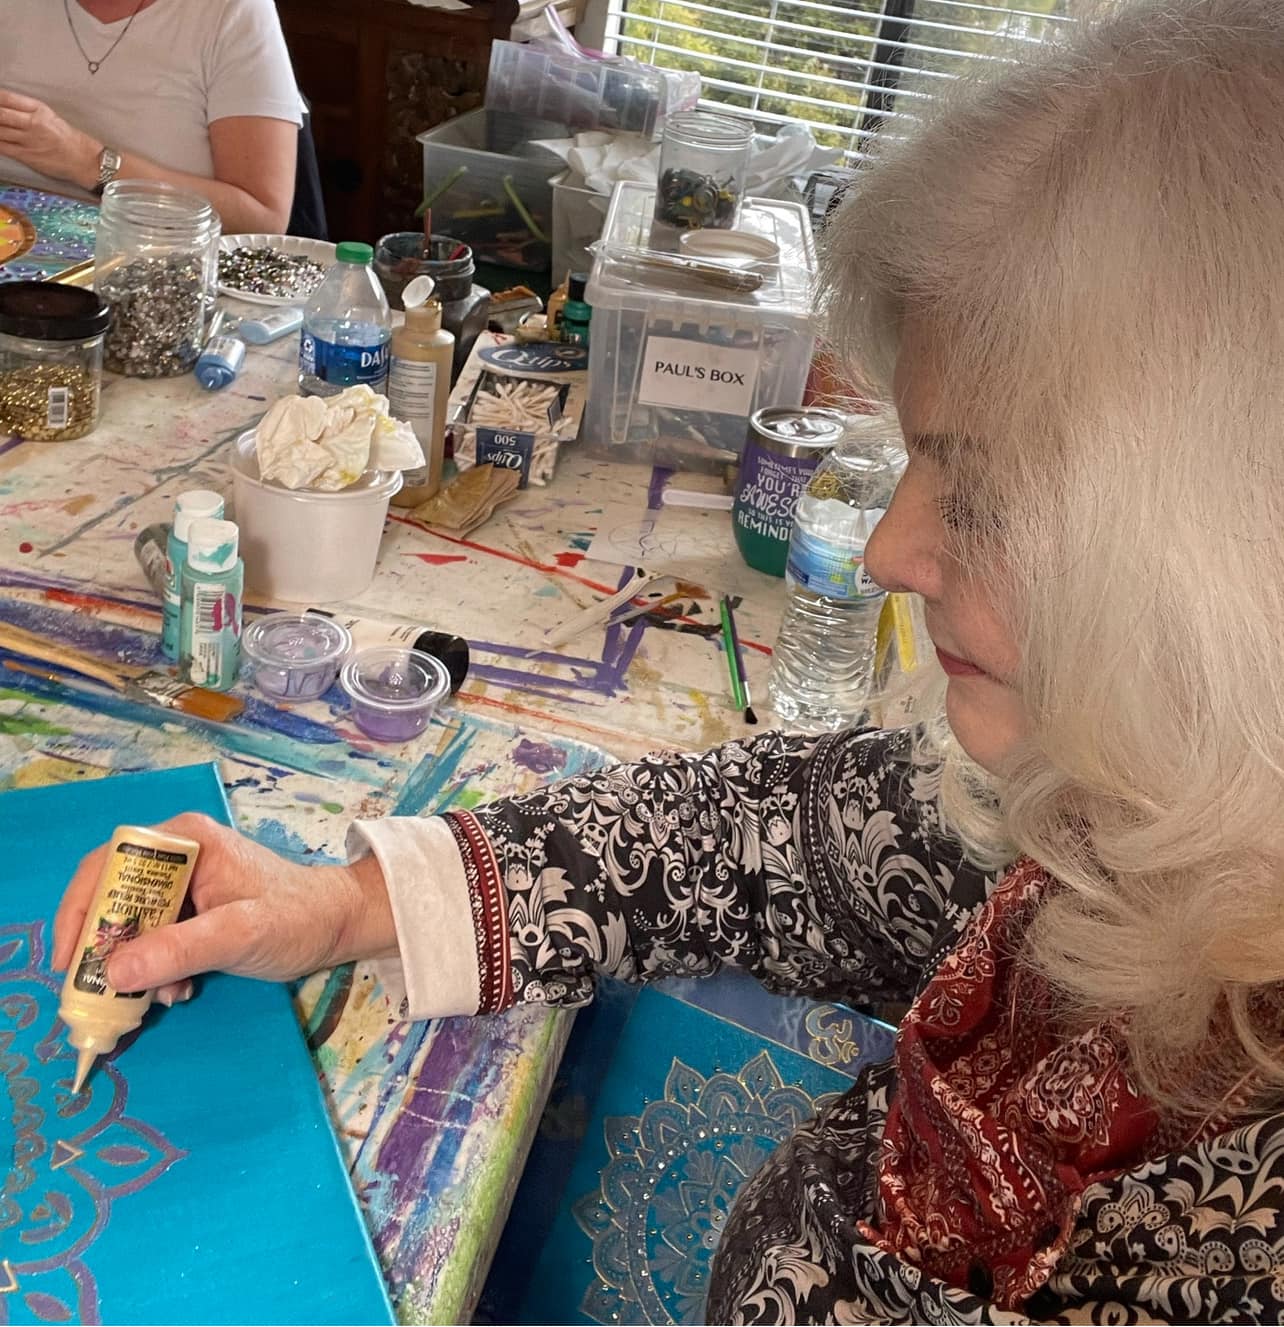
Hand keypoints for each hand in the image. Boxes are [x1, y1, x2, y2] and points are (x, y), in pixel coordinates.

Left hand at [0, 90, 101, 190]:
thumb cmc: (68, 138)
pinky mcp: (27, 156)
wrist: (84, 161)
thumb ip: (26, 110)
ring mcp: (28, 140)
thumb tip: (3, 107)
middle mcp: (32, 123)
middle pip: (0, 113)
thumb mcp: (49, 116)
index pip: (6, 98)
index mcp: (38, 109)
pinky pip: (2, 146)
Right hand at [52, 813, 398, 1002]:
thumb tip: (114, 970)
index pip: (110, 864)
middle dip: (104, 946)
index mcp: (186, 841)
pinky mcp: (192, 910)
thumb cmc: (297, 918)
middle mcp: (178, 854)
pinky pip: (153, 938)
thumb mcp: (239, 934)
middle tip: (99, 991)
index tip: (72, 958)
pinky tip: (174, 992)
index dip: (82, 910)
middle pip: (113, 896)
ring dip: (132, 964)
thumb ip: (179, 949)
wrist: (338, 926)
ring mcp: (185, 883)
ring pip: (130, 923)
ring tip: (153, 997)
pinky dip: (154, 969)